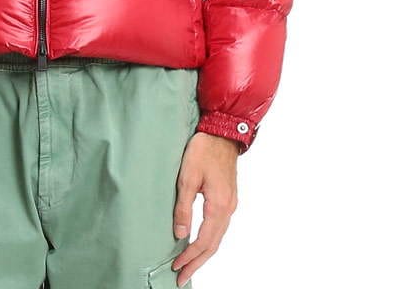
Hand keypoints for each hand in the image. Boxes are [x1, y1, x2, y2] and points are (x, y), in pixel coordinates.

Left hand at [170, 132, 239, 287]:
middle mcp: (228, 209)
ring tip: (189, 264)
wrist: (223, 132)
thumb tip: (180, 234)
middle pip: (214, 245)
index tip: (176, 268)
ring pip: (218, 237)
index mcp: (218, 206)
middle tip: (182, 276)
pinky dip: (210, 240)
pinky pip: (220, 227)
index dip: (190, 257)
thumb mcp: (187, 176)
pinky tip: (201, 242)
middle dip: (197, 263)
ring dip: (204, 253)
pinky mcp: (228, 198)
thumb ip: (184, 206)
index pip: (204, 241)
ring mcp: (230, 204)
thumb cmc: (204, 150)